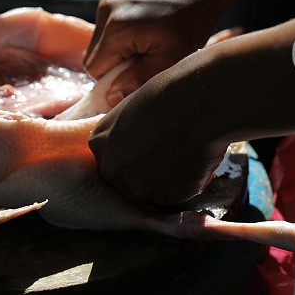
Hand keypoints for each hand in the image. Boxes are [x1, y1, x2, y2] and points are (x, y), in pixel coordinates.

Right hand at [84, 0, 223, 104]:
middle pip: (95, 58)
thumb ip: (138, 80)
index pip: (95, 70)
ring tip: (149, 46)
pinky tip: (146, 34)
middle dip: (117, 67)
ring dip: (120, 54)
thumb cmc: (192, 21)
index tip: (141, 75)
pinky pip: (107, 32)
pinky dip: (122, 40)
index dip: (115, 80)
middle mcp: (106, 12)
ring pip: (100, 46)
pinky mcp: (113, 0)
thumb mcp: (170, 58)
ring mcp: (108, 3)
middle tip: (148, 60)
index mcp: (116, 27)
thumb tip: (111, 98)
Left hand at [88, 51, 232, 204]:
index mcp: (99, 144)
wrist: (195, 105)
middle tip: (170, 150)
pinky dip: (188, 182)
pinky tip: (195, 158)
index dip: (133, 155)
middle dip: (147, 172)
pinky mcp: (166, 198)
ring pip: (154, 190)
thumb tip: (135, 143)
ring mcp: (138, 187)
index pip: (111, 160)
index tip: (150, 144)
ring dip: (168, 178)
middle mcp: (113, 171)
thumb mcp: (130, 109)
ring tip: (185, 150)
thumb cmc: (166, 96)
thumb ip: (124, 133)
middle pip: (128, 181)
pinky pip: (177, 193)